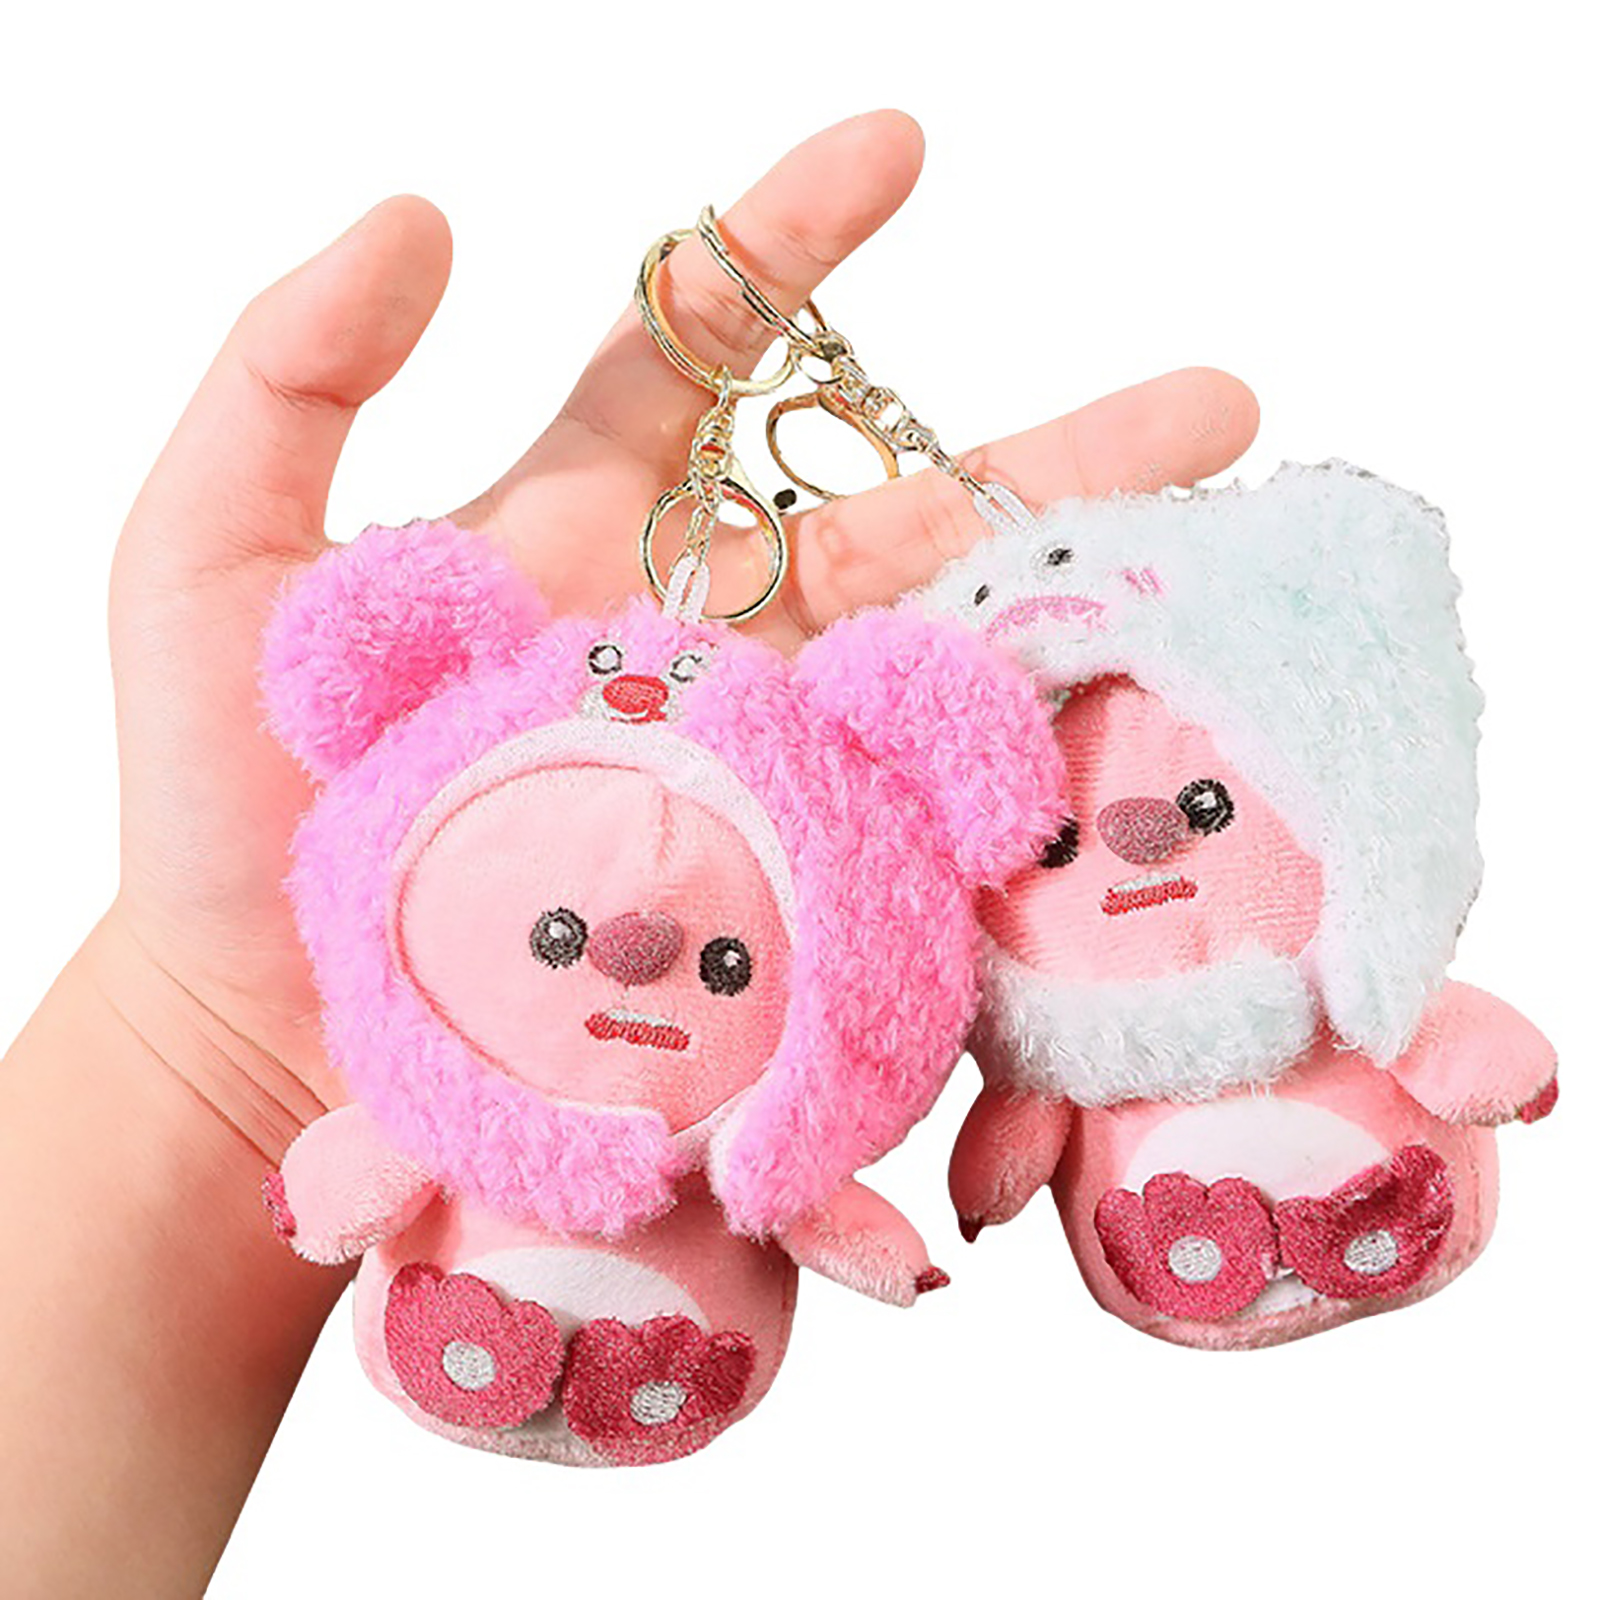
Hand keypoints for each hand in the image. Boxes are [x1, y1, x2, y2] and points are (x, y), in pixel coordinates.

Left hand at [106, 108, 1257, 1139]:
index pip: (702, 355)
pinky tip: (1124, 805)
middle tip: (1219, 409)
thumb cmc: (218, 809)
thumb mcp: (208, 561)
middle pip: (898, 529)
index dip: (793, 245)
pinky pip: (910, 864)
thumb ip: (289, 378)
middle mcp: (699, 651)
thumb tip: (415, 215)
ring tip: (1232, 591)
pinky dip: (1014, 836)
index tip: (898, 145)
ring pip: (941, 690)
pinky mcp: (774, 914)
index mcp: (585, 540)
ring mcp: (751, 784)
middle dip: (1058, 461)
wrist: (251, 1044)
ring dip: (1081, 639)